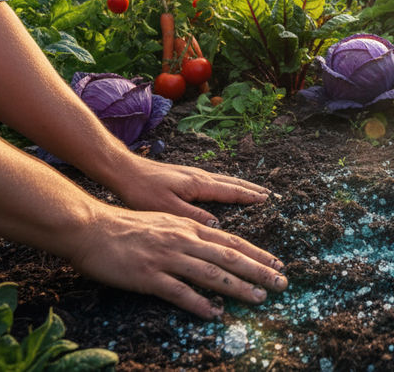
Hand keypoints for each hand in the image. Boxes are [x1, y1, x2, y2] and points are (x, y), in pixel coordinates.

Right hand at [70, 206, 286, 318]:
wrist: (91, 228)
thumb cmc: (126, 227)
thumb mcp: (164, 222)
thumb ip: (188, 233)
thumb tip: (210, 244)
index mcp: (188, 226)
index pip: (231, 240)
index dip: (257, 253)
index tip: (277, 264)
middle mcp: (183, 239)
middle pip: (230, 256)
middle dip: (259, 271)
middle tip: (281, 284)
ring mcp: (167, 257)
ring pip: (211, 273)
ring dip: (238, 287)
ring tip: (259, 299)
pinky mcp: (148, 276)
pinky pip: (179, 292)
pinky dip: (200, 304)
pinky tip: (215, 314)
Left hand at [110, 158, 275, 226]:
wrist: (124, 170)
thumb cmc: (141, 191)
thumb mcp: (165, 208)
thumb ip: (191, 216)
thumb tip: (216, 224)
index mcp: (198, 184)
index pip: (230, 191)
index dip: (249, 197)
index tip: (266, 200)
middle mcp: (200, 177)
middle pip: (232, 183)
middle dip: (251, 189)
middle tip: (269, 194)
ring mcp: (193, 175)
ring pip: (224, 180)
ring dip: (241, 185)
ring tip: (254, 190)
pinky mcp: (185, 176)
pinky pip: (215, 180)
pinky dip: (228, 184)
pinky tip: (226, 187)